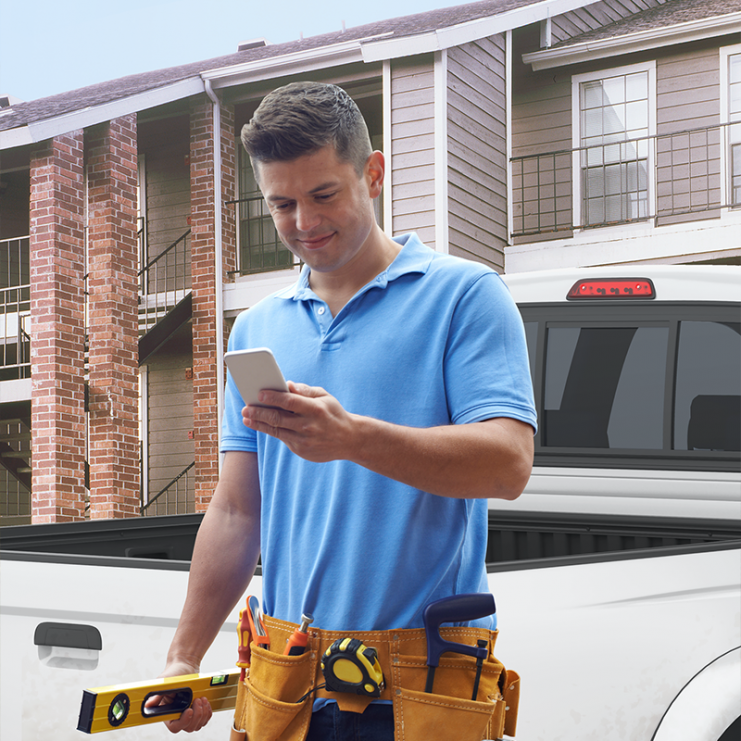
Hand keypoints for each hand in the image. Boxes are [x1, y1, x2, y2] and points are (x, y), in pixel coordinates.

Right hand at [144, 660, 212, 733]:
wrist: (185, 667)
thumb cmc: (173, 674)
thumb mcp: (164, 682)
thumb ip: (157, 695)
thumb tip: (147, 705)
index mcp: (167, 712)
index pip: (175, 726)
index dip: (183, 722)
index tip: (189, 710)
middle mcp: (178, 716)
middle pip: (188, 727)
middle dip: (196, 715)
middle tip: (197, 699)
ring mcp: (188, 714)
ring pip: (197, 725)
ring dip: (203, 713)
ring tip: (202, 698)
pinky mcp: (197, 710)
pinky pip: (205, 719)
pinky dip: (207, 712)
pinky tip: (205, 701)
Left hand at [242, 381, 358, 462]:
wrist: (349, 439)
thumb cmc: (334, 414)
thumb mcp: (325, 397)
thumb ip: (305, 391)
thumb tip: (287, 385)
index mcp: (316, 409)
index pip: (290, 401)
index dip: (273, 397)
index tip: (259, 393)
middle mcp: (309, 425)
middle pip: (278, 418)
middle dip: (259, 412)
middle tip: (245, 407)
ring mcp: (304, 440)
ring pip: (276, 430)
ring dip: (259, 423)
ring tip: (246, 417)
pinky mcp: (301, 450)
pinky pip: (283, 438)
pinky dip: (270, 430)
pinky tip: (260, 424)